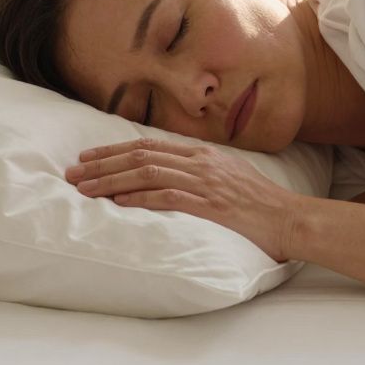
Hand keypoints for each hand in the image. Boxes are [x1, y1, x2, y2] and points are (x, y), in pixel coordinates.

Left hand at [64, 137, 300, 261]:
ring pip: (147, 172)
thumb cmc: (260, 204)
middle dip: (101, 163)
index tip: (87, 156)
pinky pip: (167, 196)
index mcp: (202, 154)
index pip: (147, 145)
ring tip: (84, 188)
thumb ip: (198, 173)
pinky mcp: (210, 204)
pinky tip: (117, 201)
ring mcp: (205, 182)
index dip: (113, 150)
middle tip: (73, 172)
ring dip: (110, 180)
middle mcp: (199, 162)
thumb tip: (167, 176)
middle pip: (140, 155)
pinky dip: (139, 197)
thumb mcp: (227, 177)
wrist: (291, 219)